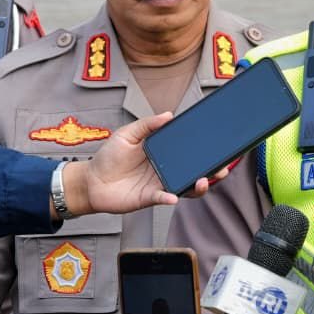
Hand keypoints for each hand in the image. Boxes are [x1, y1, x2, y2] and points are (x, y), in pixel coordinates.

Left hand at [61, 113, 225, 216]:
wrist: (91, 181)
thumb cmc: (109, 157)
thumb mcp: (127, 134)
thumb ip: (147, 124)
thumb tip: (169, 115)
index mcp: (163, 153)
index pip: (188, 151)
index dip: (204, 150)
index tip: (218, 145)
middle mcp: (165, 169)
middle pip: (193, 170)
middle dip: (211, 171)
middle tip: (222, 167)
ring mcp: (159, 184)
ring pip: (185, 186)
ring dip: (197, 185)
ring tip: (202, 181)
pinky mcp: (149, 198)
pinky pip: (164, 198)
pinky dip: (170, 197)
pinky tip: (173, 196)